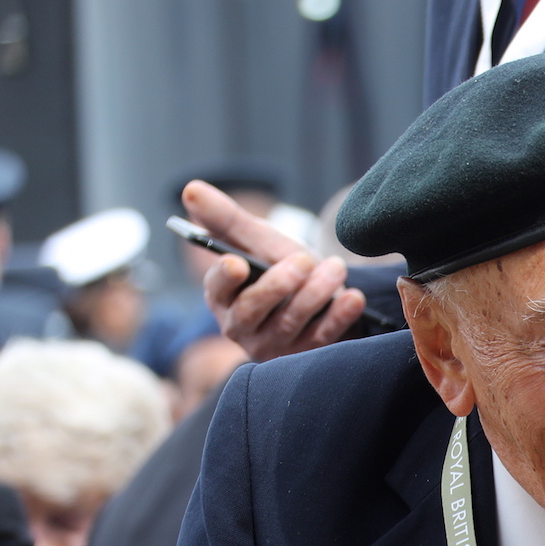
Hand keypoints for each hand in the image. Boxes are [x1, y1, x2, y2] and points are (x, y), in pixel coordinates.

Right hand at [184, 180, 366, 360]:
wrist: (323, 299)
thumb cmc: (283, 268)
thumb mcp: (258, 242)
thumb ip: (228, 219)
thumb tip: (191, 189)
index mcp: (223, 297)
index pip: (216, 289)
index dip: (224, 277)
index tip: (237, 262)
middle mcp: (242, 327)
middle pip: (253, 309)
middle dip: (278, 284)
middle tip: (303, 259)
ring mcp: (274, 346)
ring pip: (290, 322)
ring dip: (315, 293)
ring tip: (336, 267)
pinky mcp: (305, 356)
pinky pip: (322, 339)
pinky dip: (339, 317)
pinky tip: (354, 298)